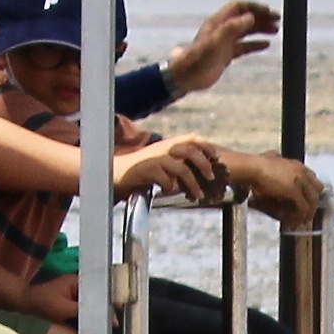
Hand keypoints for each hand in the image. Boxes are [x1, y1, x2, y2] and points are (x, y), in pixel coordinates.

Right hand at [115, 133, 236, 203]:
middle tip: (211, 178)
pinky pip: (166, 179)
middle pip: (190, 151)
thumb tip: (197, 173)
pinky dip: (170, 187)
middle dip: (204, 164)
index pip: (192, 138)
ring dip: (192, 183)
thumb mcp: (161, 161)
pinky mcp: (148, 169)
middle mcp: (164, 147)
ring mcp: (156, 158)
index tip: (216, 157)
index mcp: (168, 144)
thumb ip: (177, 162)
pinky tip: (168, 192)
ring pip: (181, 168)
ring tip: (198, 195)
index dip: (206, 146)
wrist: (117, 172)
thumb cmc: (141, 169)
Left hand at [172, 0, 280, 93]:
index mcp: (218, 22)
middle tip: (278, 20)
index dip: (254, 7)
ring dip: (260, 29)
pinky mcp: (226, 54)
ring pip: (246, 31)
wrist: (186, 78)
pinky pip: (244, 46)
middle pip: (244, 18)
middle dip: (261, 17)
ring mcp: (224, 42)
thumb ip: (232, 28)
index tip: (269, 12)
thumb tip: (250, 17)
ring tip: (276, 30)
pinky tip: (266, 45)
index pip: (239, 7)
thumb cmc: (198, 59)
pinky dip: (255, 44)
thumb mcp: (216, 42)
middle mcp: (222, 29)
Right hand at [245, 155, 331, 229]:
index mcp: (297, 165)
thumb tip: (274, 157)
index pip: (313, 179)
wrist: (252, 168)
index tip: (305, 200)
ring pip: (312, 201)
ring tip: (300, 221)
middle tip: (306, 212)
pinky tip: (293, 221)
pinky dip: (299, 216)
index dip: (310, 191)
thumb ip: (276, 158)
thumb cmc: (256, 164)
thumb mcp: (270, 157)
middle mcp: (302, 172)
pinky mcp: (294, 192)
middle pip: (318, 190)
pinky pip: (303, 208)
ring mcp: (300, 182)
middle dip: (313, 201)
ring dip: (308, 212)